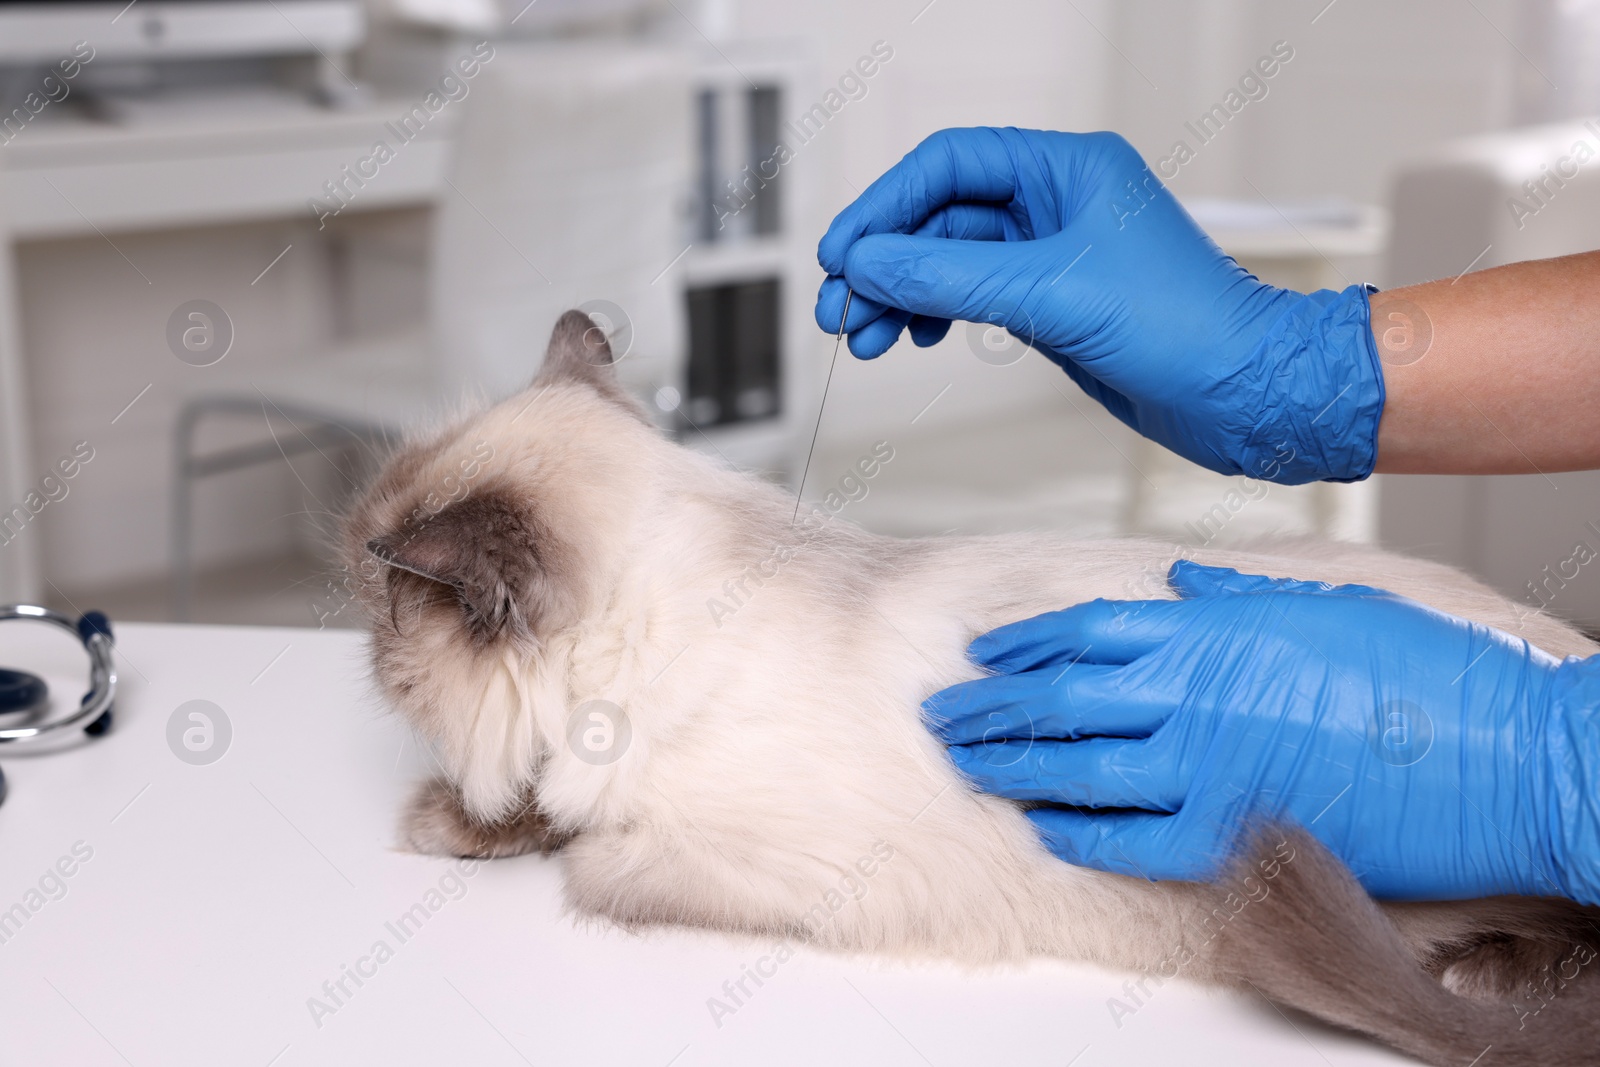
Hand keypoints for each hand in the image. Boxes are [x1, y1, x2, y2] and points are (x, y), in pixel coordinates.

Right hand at [815, 127, 1383, 483]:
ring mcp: (1052, 254)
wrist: (1246, 394)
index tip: (842, 254)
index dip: (885, 206)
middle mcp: (1056, 202)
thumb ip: (951, 275)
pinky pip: (971, 296)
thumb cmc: (1185, 327)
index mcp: (1066, 169)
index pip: (949, 165)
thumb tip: (870, 261)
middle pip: (940, 214)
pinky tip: (916, 338)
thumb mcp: (1052, 292)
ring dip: (901, 295)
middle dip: (885, 261)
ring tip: (865, 337)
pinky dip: (935, 316)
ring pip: (950, 261)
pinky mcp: (1052, 302)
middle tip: (840, 309)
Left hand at [926, 561, 1599, 903]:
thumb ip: (1241, 594)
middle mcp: (1195, 691)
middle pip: (1061, 693)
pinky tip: (1046, 828)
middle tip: (946, 713)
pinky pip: (1130, 839)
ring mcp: (1209, 764)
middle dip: (993, 704)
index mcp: (1215, 627)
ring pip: (1079, 763)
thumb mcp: (1328, 602)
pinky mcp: (1236, 832)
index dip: (1026, 641)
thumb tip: (1182, 585)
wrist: (1503, 755)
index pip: (1086, 627)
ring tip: (968, 765)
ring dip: (1014, 764)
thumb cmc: (1425, 673)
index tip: (988, 653)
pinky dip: (1080, 833)